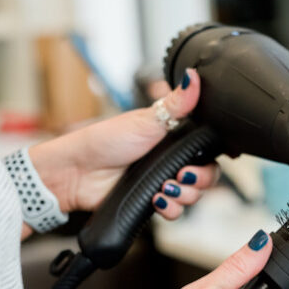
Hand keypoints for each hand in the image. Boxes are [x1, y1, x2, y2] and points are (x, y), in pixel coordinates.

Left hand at [28, 68, 219, 218]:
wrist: (78, 172)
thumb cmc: (105, 140)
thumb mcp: (146, 120)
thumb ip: (177, 103)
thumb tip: (194, 76)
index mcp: (173, 139)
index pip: (207, 152)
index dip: (210, 160)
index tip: (198, 160)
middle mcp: (171, 161)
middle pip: (206, 177)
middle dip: (199, 180)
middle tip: (181, 175)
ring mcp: (162, 182)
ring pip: (192, 196)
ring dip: (184, 196)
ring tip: (164, 189)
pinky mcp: (152, 202)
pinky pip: (175, 213)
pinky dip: (170, 210)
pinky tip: (156, 201)